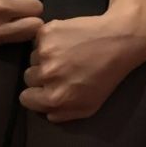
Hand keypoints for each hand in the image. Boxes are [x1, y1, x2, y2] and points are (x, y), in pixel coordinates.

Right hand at [19, 12, 145, 121]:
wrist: (119, 41)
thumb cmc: (107, 76)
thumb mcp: (89, 106)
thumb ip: (63, 114)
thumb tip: (46, 112)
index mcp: (55, 97)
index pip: (26, 98)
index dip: (36, 93)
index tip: (47, 87)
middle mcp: (47, 75)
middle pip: (28, 77)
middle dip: (41, 75)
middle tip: (62, 69)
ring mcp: (45, 51)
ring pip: (33, 57)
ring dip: (45, 57)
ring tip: (67, 54)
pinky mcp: (46, 32)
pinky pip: (38, 39)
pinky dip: (49, 39)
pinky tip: (67, 40)